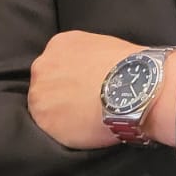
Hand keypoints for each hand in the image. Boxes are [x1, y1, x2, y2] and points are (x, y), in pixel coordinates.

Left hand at [29, 31, 144, 149]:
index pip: (57, 61)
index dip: (70, 76)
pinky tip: (83, 127)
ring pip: (44, 106)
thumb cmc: (130, 66)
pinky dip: (63, 131)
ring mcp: (40, 93)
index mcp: (60, 44)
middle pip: (46, 82)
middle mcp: (43, 65)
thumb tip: (92, 70)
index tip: (82, 84)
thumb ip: (88, 56)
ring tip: (85, 117)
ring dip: (60, 112)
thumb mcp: (106, 46)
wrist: (136, 88)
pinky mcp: (43, 120)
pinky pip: (50, 127)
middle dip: (61, 92)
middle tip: (83, 102)